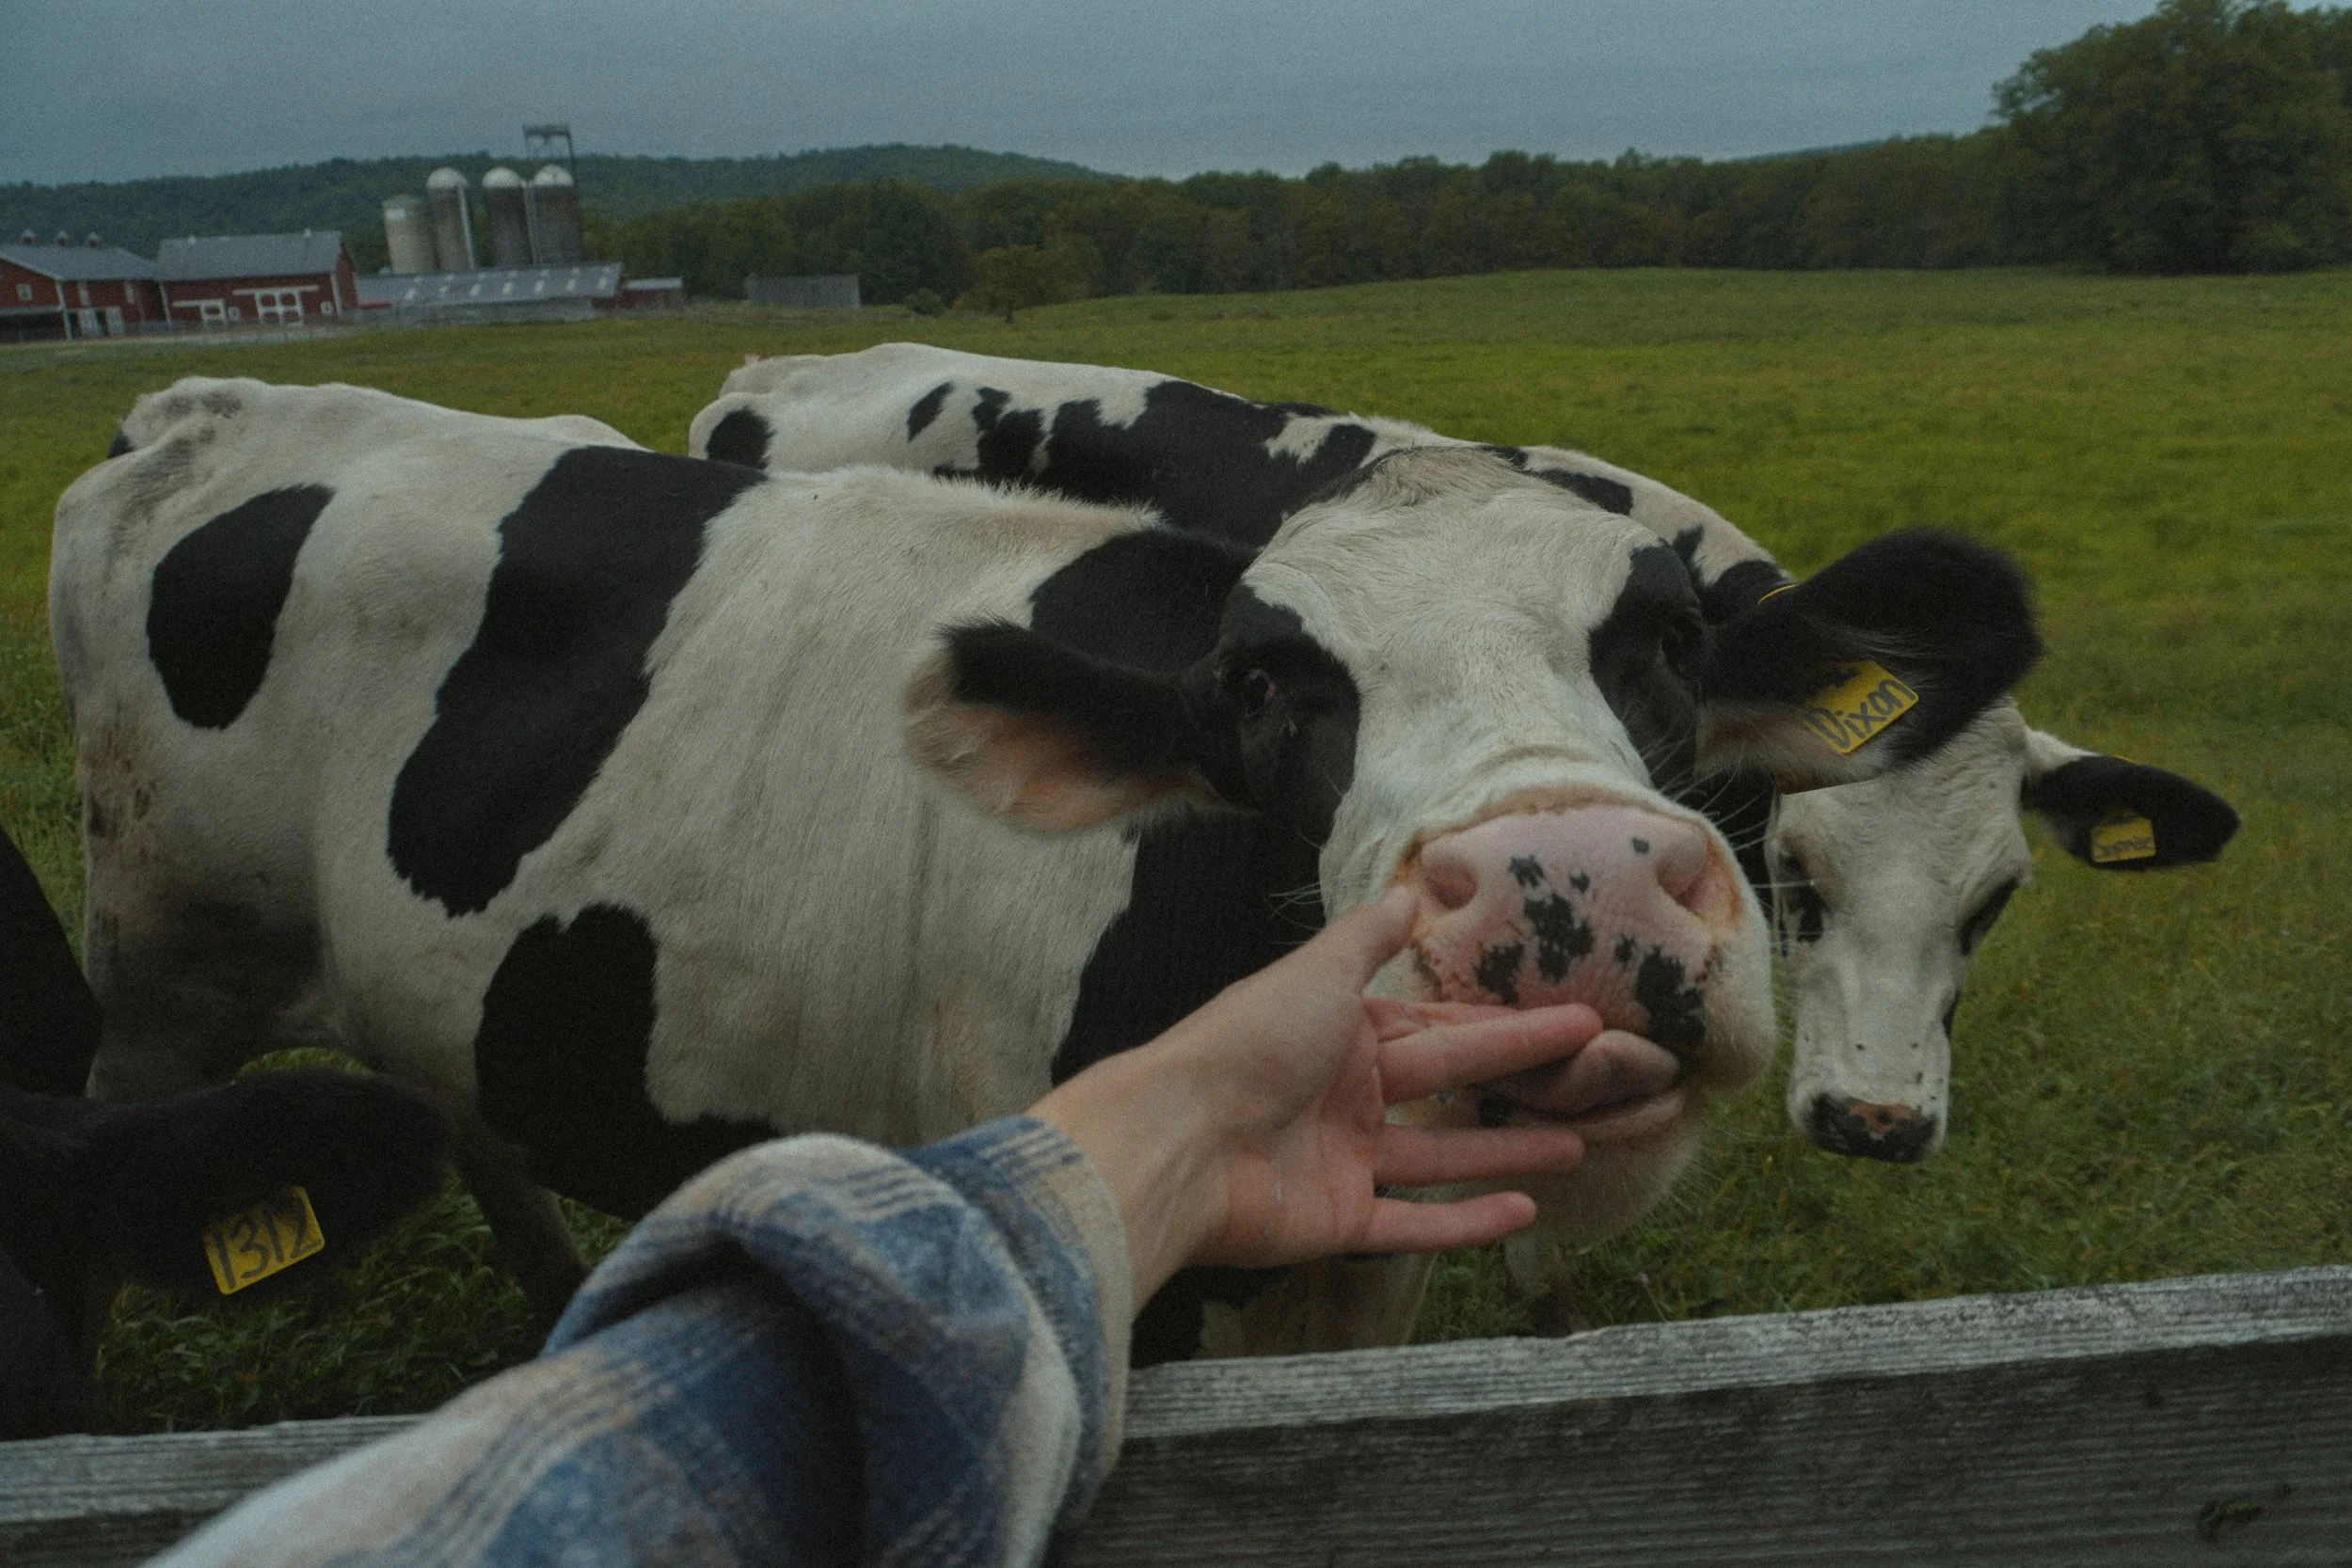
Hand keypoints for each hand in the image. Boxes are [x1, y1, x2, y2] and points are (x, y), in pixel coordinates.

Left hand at [1032, 887, 1602, 1307]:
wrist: (1180, 1138)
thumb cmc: (1247, 1043)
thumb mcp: (1316, 972)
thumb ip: (1365, 939)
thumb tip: (1408, 891)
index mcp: (1342, 1033)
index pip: (1440, 1027)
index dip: (1507, 1024)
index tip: (1576, 1018)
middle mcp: (1347, 1095)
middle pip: (1452, 1086)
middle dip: (1523, 1077)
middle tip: (1599, 1070)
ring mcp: (1345, 1161)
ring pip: (1444, 1157)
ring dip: (1509, 1151)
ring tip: (1580, 1146)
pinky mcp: (1340, 1221)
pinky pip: (1416, 1221)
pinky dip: (1467, 1221)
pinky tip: (1524, 1212)